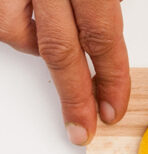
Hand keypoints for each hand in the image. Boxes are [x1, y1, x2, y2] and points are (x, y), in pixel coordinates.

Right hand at [0, 0, 129, 144]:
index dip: (111, 80)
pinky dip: (18, 31)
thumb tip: (106, 47)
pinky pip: (2, 20)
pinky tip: (32, 25)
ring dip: (39, 51)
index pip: (103, 39)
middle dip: (75, 96)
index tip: (113, 109)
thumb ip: (104, 10)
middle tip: (83, 125)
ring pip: (19, 34)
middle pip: (62, 50)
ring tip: (56, 43)